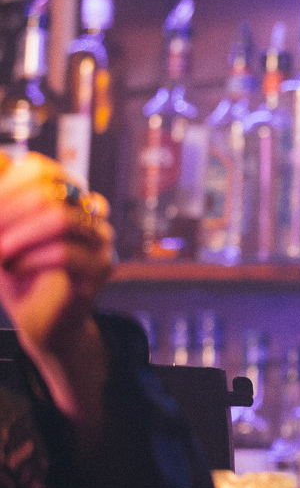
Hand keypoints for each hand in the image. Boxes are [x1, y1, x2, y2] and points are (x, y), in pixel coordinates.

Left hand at [0, 152, 115, 444]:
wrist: (38, 319)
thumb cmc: (15, 271)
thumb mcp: (0, 232)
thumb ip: (0, 200)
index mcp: (65, 193)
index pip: (39, 169)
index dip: (5, 187)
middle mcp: (89, 209)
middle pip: (49, 191)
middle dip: (6, 213)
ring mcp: (100, 237)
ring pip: (61, 219)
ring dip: (18, 236)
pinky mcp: (102, 267)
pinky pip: (67, 254)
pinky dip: (32, 259)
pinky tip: (14, 267)